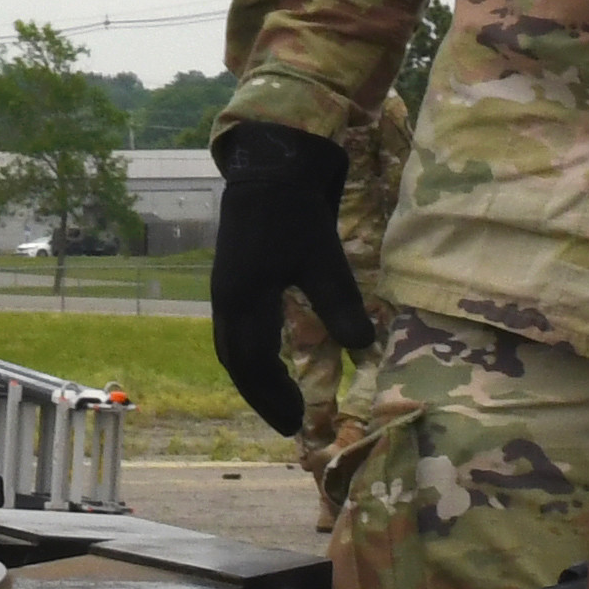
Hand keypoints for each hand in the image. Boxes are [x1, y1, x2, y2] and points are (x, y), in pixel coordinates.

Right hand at [203, 118, 371, 437]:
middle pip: (237, 362)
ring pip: (231, 346)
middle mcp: (227, 300)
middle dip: (261, 395)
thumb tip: (364, 350)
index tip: (297, 422)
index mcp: (245, 299)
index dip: (274, 396)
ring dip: (254, 376)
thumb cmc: (296, 212)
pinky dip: (251, 353)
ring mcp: (224, 288)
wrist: (268, 165)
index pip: (254, 364)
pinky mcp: (231, 277)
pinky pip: (234, 329)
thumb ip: (340, 306)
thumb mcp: (324, 259)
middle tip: (288, 421)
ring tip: (280, 396)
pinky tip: (272, 356)